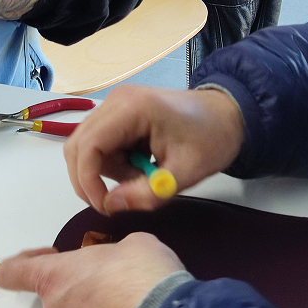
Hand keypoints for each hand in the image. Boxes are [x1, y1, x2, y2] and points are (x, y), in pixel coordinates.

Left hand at [0, 233, 183, 307]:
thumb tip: (120, 258)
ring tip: (126, 300)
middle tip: (107, 278)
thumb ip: (110, 251)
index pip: (12, 272)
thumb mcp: (132, 243)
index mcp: (53, 277)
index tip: (43, 256)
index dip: (24, 261)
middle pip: (54, 295)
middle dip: (78, 286)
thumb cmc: (145, 282)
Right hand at [63, 85, 243, 214]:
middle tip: (116, 199)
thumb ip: (149, 193)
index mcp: (133, 108)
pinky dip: (111, 163)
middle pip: (78, 145)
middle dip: (90, 178)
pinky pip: (97, 143)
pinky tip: (138, 165)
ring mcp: (113, 105)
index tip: (104, 205)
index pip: (88, 146)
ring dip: (104, 171)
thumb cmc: (213, 138)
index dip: (87, 180)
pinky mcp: (116, 113)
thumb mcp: (186, 173)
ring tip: (140, 177)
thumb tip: (111, 205)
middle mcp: (115, 101)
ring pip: (85, 147)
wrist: (229, 114)